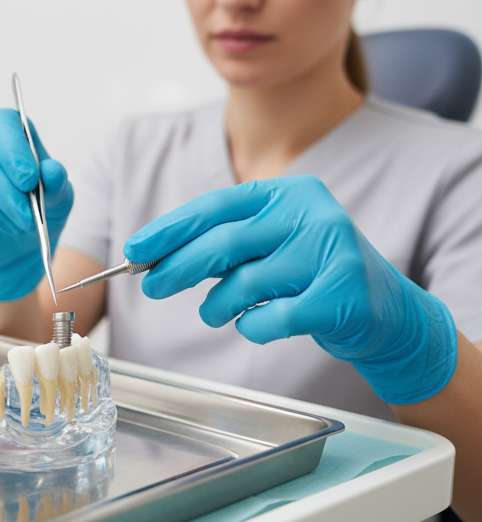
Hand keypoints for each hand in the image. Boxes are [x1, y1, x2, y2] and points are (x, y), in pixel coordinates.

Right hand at [0, 109, 72, 301]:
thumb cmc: (36, 213)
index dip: (12, 148)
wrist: (17, 250)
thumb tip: (51, 170)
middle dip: (2, 189)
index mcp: (5, 134)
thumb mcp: (58, 201)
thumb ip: (57, 184)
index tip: (29, 181)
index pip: (0, 123)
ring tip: (12, 226)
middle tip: (26, 217)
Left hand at [124, 175, 457, 404]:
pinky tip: (257, 324)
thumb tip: (152, 257)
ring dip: (218, 306)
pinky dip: (253, 328)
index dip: (170, 229)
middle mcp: (313, 216)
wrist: (386, 312)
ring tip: (217, 312)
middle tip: (150, 287)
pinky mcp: (342, 297)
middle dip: (177, 267)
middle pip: (225, 242)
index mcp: (290, 193)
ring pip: (244, 284)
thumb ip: (222, 245)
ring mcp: (331, 254)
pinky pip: (272, 319)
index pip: (217, 207)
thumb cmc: (311, 274)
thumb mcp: (269, 245)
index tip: (135, 250)